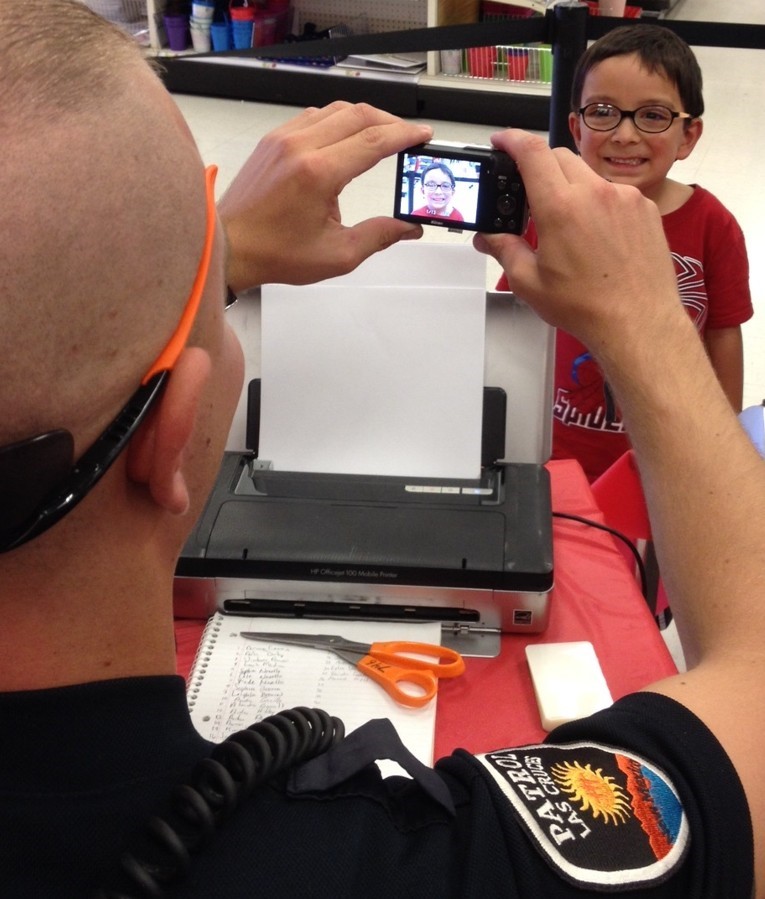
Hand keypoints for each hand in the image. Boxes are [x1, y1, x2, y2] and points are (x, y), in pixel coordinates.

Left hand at [219, 102, 432, 290]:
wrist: (230, 246)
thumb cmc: (274, 252)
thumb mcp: (338, 254)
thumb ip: (379, 236)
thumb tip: (408, 227)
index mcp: (318, 174)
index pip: (374, 141)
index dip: (405, 135)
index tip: (422, 136)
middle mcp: (300, 147)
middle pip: (359, 115)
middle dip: (390, 122)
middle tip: (409, 136)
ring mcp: (284, 139)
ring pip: (337, 109)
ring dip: (365, 118)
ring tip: (383, 136)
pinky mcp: (274, 140)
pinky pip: (314, 116)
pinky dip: (338, 120)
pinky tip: (348, 136)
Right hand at [474, 129, 679, 351]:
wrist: (638, 322)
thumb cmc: (587, 307)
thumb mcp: (530, 282)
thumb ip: (505, 250)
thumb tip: (489, 237)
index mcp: (560, 207)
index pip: (531, 152)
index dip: (512, 139)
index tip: (502, 140)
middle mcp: (594, 193)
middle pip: (559, 157)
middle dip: (540, 167)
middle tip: (530, 193)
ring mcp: (624, 198)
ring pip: (588, 175)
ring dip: (571, 187)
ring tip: (567, 225)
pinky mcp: (644, 209)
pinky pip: (615, 192)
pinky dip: (599, 203)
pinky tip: (597, 236)